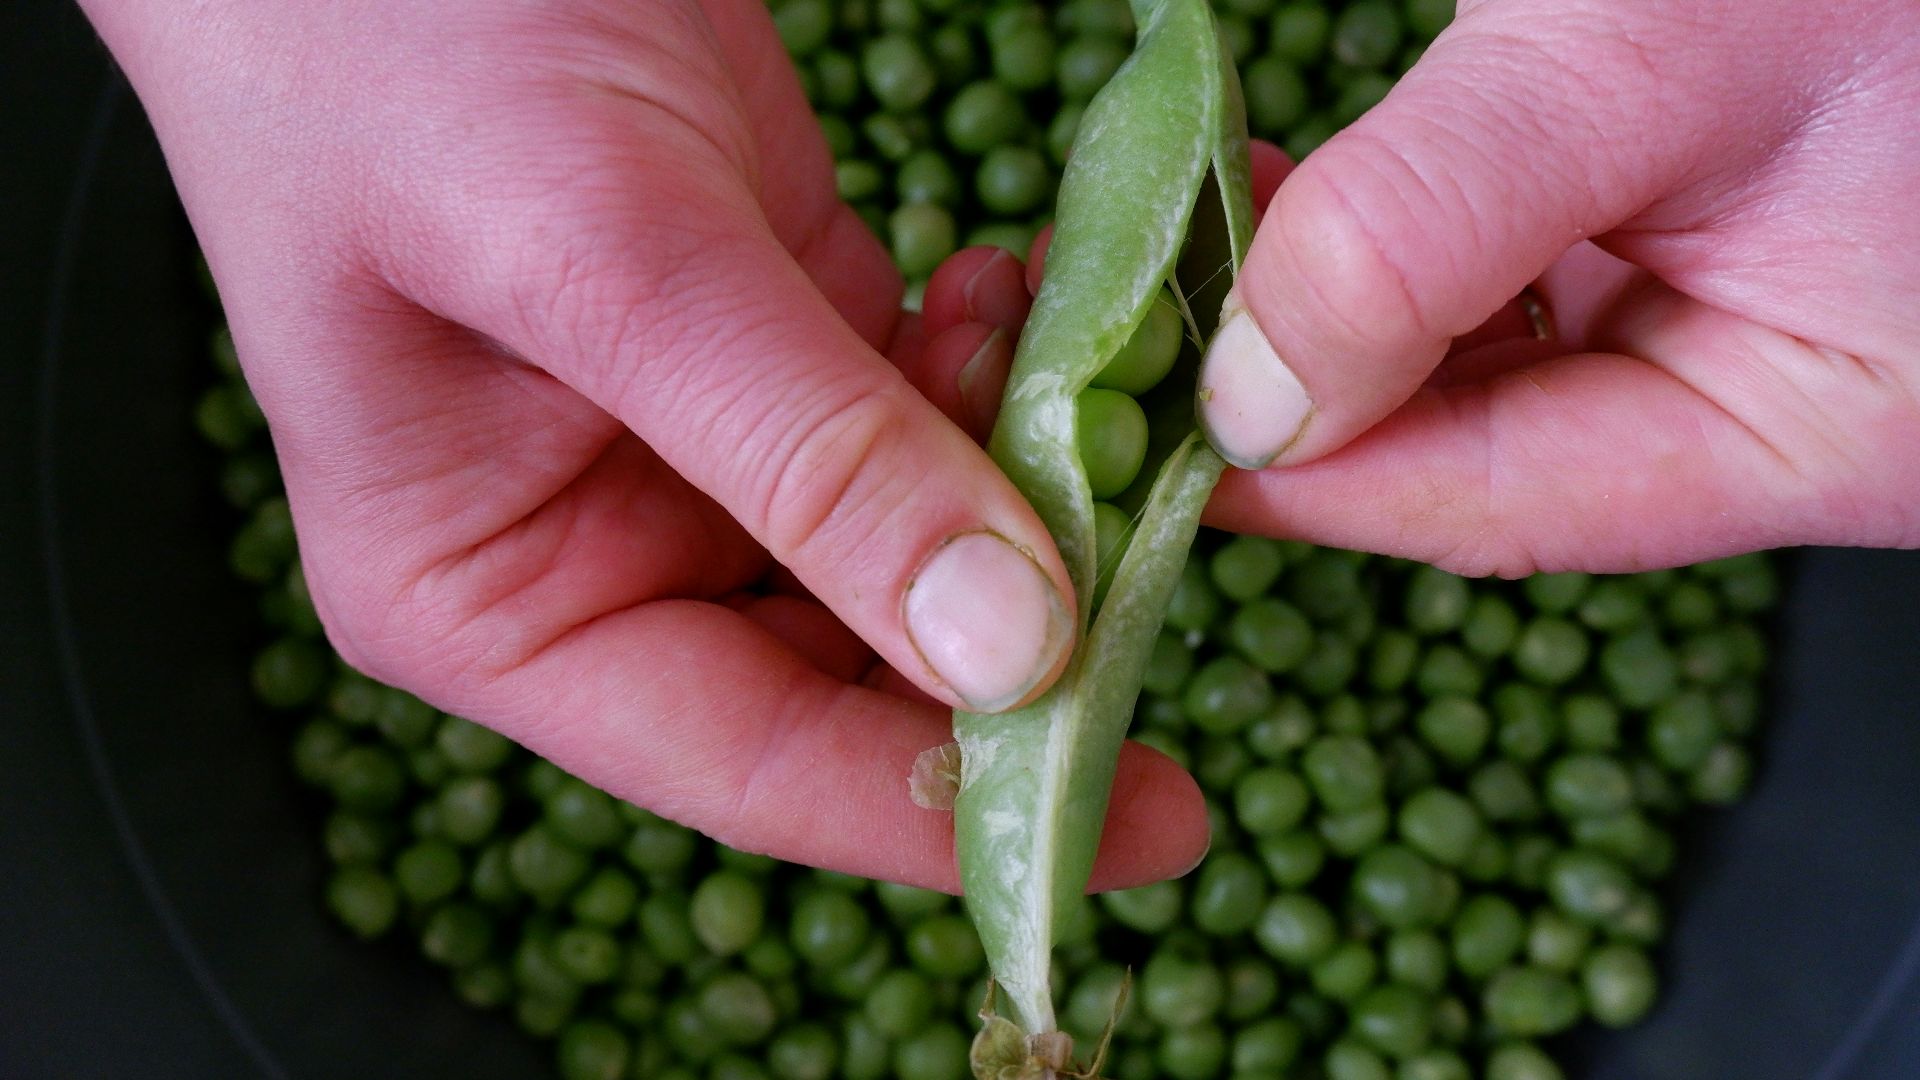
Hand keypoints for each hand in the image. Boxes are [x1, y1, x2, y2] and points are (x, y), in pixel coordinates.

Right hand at [82, 0, 1206, 889]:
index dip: (940, 808)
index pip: (747, 757)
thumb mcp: (606, 256)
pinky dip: (994, 372)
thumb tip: (1002, 650)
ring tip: (1093, 388)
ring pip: (912, 544)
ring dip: (1020, 482)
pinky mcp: (777, 344)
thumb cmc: (397, 48)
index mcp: (498, 598)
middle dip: (1014, 631)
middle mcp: (602, 551)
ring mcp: (702, 450)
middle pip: (851, 669)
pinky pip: (924, 412)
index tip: (1138, 827)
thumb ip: (803, 455)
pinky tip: (1014, 295)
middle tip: (1167, 571)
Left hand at [1194, 0, 1919, 573]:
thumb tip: (1250, 396)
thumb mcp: (1646, 66)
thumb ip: (1430, 232)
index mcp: (1817, 431)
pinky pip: (1507, 286)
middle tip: (1151, 326)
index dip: (1312, 483)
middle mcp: (1769, 404)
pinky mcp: (1680, 245)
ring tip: (1210, 240)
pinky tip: (1300, 200)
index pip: (1506, 502)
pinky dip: (1395, 250)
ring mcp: (1729, 321)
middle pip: (1481, 446)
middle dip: (1310, 389)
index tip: (1151, 445)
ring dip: (1338, 314)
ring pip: (1480, 368)